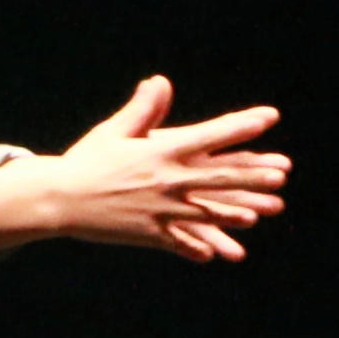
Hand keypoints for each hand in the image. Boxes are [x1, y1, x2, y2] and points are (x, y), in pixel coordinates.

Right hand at [32, 75, 290, 260]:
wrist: (58, 197)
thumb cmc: (87, 160)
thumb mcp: (115, 131)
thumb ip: (143, 111)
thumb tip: (160, 82)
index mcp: (161, 152)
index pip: (210, 136)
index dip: (241, 127)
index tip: (267, 119)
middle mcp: (166, 180)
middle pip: (218, 177)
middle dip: (252, 176)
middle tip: (280, 174)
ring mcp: (159, 209)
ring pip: (204, 212)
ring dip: (232, 214)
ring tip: (256, 215)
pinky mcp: (147, 233)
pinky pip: (177, 242)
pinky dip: (194, 247)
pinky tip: (213, 255)